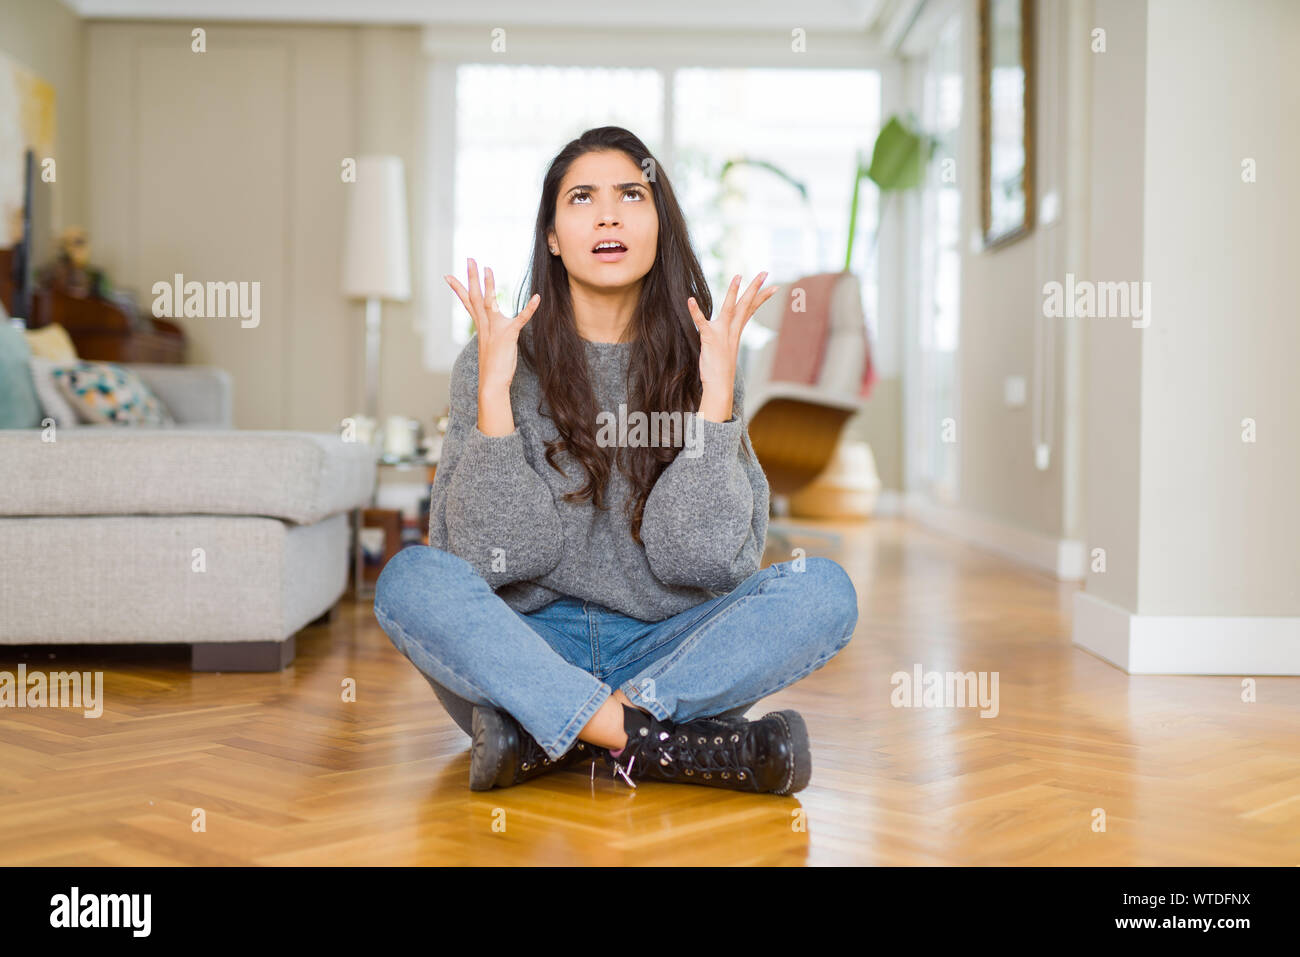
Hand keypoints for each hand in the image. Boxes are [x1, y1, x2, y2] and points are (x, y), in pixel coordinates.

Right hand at [444, 258, 539, 393]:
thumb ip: (490, 334)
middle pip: (475, 297)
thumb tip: (490, 330)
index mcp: (480, 327)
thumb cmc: (493, 367)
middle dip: (472, 277)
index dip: (458, 288)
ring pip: (489, 303)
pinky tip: (537, 298)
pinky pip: (520, 319)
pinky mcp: (508, 335)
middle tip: (469, 259)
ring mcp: (495, 329)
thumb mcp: (489, 346)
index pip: (467, 303)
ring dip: (489, 285)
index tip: (448, 275)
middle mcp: (485, 325)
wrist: (492, 383)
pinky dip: (530, 308)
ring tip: (488, 269)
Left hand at [687, 271, 780, 393]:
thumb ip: (727, 336)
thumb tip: (729, 330)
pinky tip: (691, 300)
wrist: (719, 386)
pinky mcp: (709, 338)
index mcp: (736, 331)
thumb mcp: (726, 348)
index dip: (761, 297)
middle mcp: (732, 330)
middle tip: (765, 272)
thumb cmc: (720, 369)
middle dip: (755, 288)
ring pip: (729, 309)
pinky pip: (701, 322)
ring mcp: (721, 333)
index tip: (773, 287)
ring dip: (733, 292)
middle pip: (746, 305)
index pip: (751, 310)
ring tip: (738, 276)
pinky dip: (695, 311)